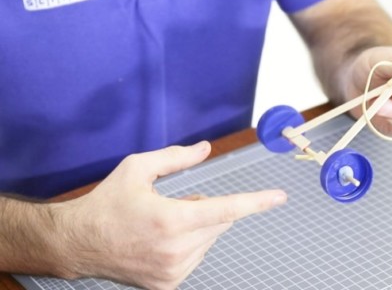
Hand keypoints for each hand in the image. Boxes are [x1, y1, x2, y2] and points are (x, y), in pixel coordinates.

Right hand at [55, 141, 286, 288]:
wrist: (78, 243)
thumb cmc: (106, 203)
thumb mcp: (138, 168)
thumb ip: (176, 157)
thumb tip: (205, 149)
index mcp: (171, 219)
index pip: (226, 209)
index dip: (256, 202)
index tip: (279, 197)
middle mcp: (176, 249)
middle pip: (218, 222)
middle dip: (205, 208)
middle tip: (171, 205)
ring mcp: (173, 271)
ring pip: (209, 240)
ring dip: (197, 227)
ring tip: (161, 225)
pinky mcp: (169, 284)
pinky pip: (196, 256)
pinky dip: (188, 245)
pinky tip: (159, 241)